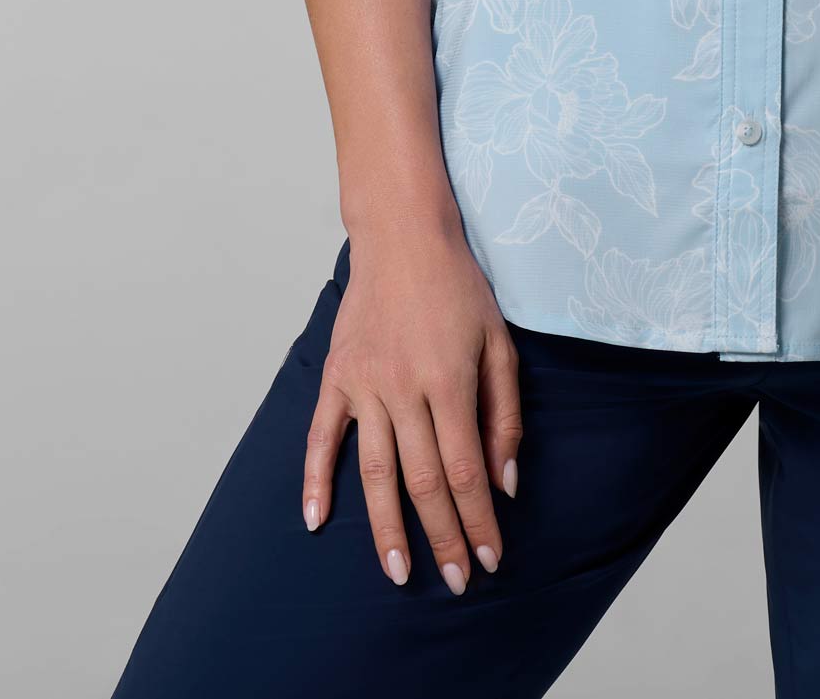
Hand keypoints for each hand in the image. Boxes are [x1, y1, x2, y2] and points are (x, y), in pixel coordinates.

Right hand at [301, 218, 522, 593]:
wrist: (404, 236)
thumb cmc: (460, 288)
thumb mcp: (499, 342)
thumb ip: (504, 413)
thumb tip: (505, 482)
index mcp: (450, 382)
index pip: (465, 472)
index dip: (478, 521)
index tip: (490, 558)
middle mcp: (404, 389)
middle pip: (423, 482)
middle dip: (442, 539)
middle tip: (456, 583)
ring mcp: (364, 384)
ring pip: (373, 473)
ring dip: (385, 529)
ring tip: (397, 575)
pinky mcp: (336, 376)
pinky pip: (320, 437)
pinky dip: (314, 480)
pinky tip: (316, 520)